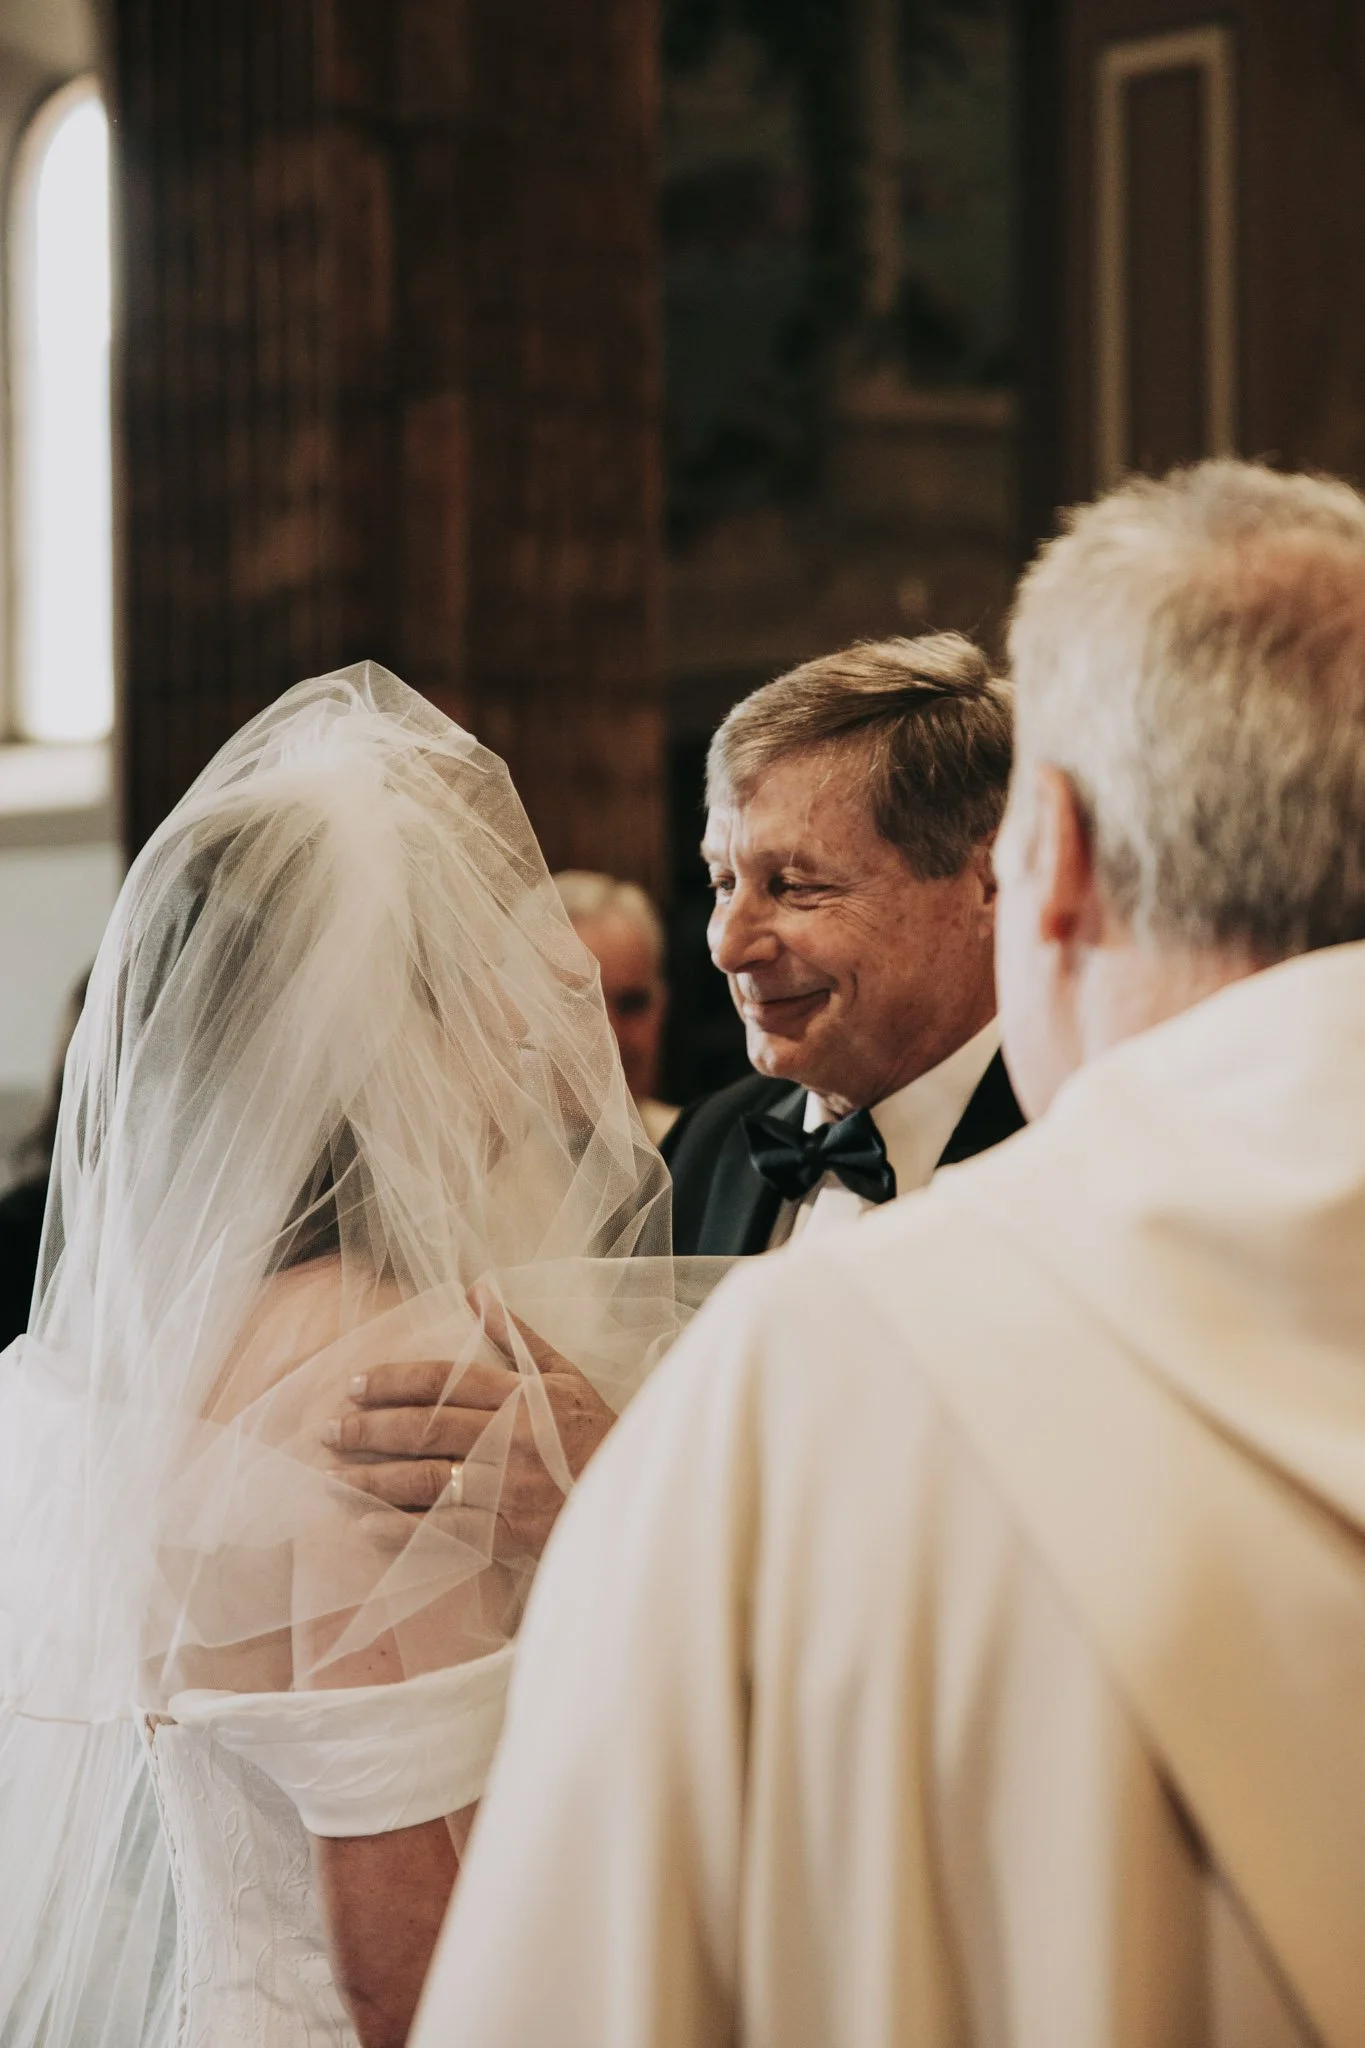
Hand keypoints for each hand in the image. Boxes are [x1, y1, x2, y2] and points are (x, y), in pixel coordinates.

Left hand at [324, 1289, 616, 1561]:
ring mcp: (510, 1486)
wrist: (635, 1495)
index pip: (443, 1381)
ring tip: (335, 1477)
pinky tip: (369, 1526)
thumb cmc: (598, 1430)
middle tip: (327, 1431)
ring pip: (428, 1479)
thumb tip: (475, 1289)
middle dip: (368, 1429)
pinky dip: (407, 1528)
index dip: (393, 1381)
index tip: (353, 1385)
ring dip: (375, 1478)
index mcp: (521, 1394)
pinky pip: (449, 1529)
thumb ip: (517, 1333)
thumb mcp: (564, 1373)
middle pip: (425, 1428)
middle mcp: (510, 1437)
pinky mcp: (513, 1530)